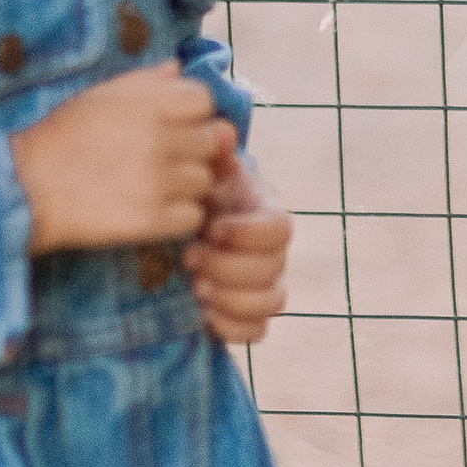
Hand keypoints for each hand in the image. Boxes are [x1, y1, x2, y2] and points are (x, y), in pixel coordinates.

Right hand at [10, 68, 233, 253]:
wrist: (23, 187)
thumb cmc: (57, 137)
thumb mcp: (96, 95)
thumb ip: (143, 82)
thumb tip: (177, 70)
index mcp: (148, 103)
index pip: (204, 100)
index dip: (193, 114)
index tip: (176, 125)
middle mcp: (159, 139)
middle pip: (211, 142)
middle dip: (194, 149)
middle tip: (167, 159)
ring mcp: (158, 181)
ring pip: (205, 180)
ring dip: (187, 185)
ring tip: (156, 186)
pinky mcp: (151, 220)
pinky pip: (193, 216)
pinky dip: (179, 216)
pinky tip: (155, 210)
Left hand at [185, 151, 292, 347]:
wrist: (184, 222)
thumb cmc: (196, 194)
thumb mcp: (203, 171)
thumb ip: (213, 155)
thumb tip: (221, 133)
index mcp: (266, 213)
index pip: (281, 229)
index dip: (247, 234)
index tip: (211, 227)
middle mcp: (274, 252)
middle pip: (274, 270)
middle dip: (229, 268)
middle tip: (190, 259)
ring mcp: (264, 284)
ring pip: (272, 303)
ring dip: (231, 298)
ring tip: (195, 287)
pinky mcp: (247, 314)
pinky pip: (257, 332)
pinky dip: (231, 326)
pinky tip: (203, 313)